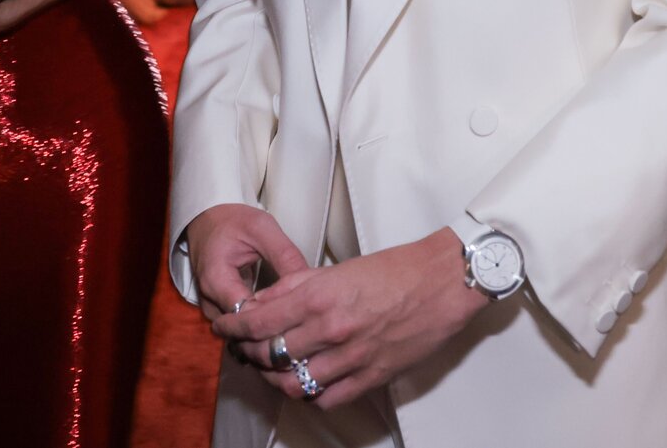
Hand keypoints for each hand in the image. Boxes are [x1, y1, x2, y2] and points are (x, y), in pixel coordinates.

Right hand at [183, 204, 309, 325]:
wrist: (205, 220)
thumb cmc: (232, 221)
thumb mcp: (261, 228)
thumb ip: (284, 255)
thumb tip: (309, 287)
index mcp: (216, 279)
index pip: (246, 315)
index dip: (274, 318)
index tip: (300, 315)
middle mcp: (209, 300)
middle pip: (242, 330)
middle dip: (272, 329)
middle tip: (303, 323)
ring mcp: (210, 308)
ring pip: (239, 334)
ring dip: (264, 331)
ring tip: (293, 323)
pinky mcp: (216, 311)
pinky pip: (237, 329)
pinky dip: (257, 327)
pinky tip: (278, 320)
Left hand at [213, 228, 484, 408]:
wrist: (443, 282)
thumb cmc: (396, 270)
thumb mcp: (337, 269)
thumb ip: (295, 286)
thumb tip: (261, 301)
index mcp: (320, 296)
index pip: (258, 321)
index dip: (232, 328)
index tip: (223, 327)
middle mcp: (331, 329)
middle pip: (270, 354)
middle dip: (248, 352)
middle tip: (243, 348)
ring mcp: (352, 356)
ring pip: (293, 382)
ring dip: (274, 377)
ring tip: (270, 368)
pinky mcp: (372, 376)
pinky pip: (327, 398)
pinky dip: (309, 394)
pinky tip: (306, 382)